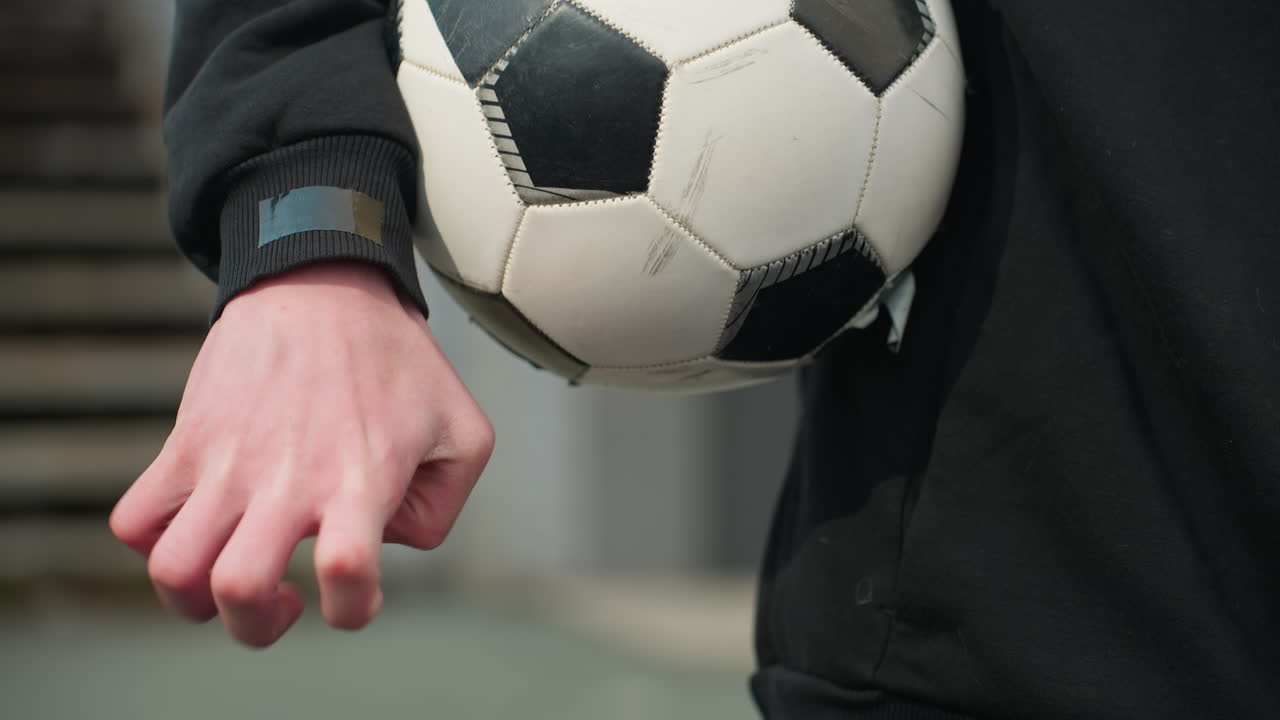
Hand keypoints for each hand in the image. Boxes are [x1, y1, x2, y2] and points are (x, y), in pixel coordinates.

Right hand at [109, 262, 493, 646]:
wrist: (323, 284)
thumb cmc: (398, 362)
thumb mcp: (465, 431)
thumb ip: (445, 507)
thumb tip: (388, 546)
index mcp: (361, 480)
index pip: (348, 575)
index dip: (353, 609)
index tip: (355, 594)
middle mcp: (289, 480)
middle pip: (238, 590)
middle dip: (255, 626)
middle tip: (279, 600)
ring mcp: (230, 462)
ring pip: (173, 567)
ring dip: (193, 599)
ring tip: (228, 573)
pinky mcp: (188, 441)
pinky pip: (134, 518)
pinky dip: (152, 542)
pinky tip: (198, 527)